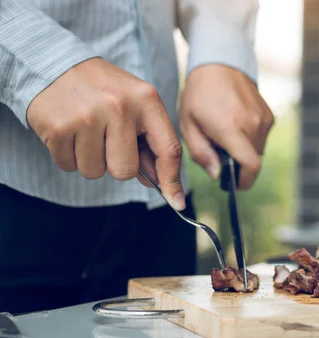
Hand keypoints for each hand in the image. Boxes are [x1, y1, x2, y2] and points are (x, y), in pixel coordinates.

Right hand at [27, 58, 185, 209]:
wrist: (53, 64)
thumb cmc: (102, 89)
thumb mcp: (135, 103)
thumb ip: (149, 140)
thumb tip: (159, 182)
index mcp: (146, 99)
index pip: (169, 149)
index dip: (172, 180)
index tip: (176, 202)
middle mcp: (119, 107)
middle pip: (125, 171)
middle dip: (115, 163)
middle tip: (106, 139)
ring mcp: (87, 117)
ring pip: (95, 172)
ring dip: (90, 159)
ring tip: (85, 130)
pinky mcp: (58, 128)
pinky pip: (69, 166)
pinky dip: (68, 156)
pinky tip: (69, 131)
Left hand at [179, 64, 273, 189]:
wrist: (220, 63)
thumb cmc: (199, 94)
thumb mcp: (189, 124)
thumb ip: (202, 153)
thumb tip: (217, 175)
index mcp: (231, 128)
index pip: (250, 165)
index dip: (244, 181)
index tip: (234, 184)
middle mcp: (252, 125)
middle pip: (253, 161)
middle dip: (238, 164)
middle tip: (219, 151)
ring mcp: (263, 119)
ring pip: (257, 150)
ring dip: (243, 150)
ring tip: (226, 133)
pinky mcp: (269, 116)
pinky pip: (261, 138)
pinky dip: (249, 139)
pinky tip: (235, 123)